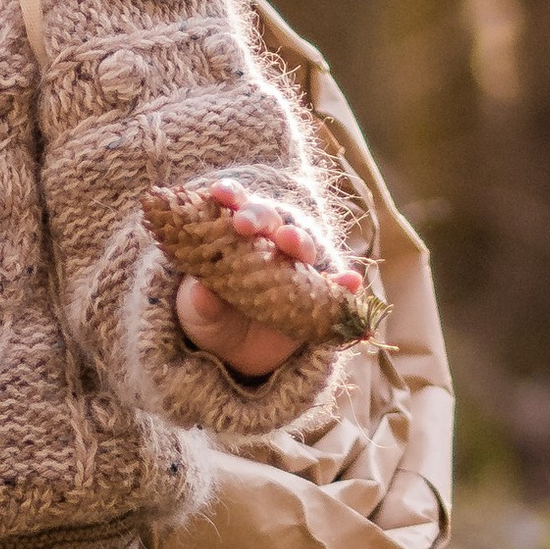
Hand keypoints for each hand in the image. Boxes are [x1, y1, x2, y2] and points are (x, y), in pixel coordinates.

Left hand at [168, 187, 358, 376]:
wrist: (233, 354)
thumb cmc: (211, 318)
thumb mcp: (199, 313)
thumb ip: (201, 303)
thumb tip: (202, 292)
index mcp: (236, 239)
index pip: (234, 209)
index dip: (230, 196)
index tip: (220, 194)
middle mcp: (269, 246)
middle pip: (269, 222)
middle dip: (259, 217)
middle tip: (244, 223)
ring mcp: (295, 270)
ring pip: (302, 247)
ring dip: (298, 241)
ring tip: (292, 242)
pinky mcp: (316, 297)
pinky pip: (333, 288)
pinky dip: (344, 284)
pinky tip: (350, 282)